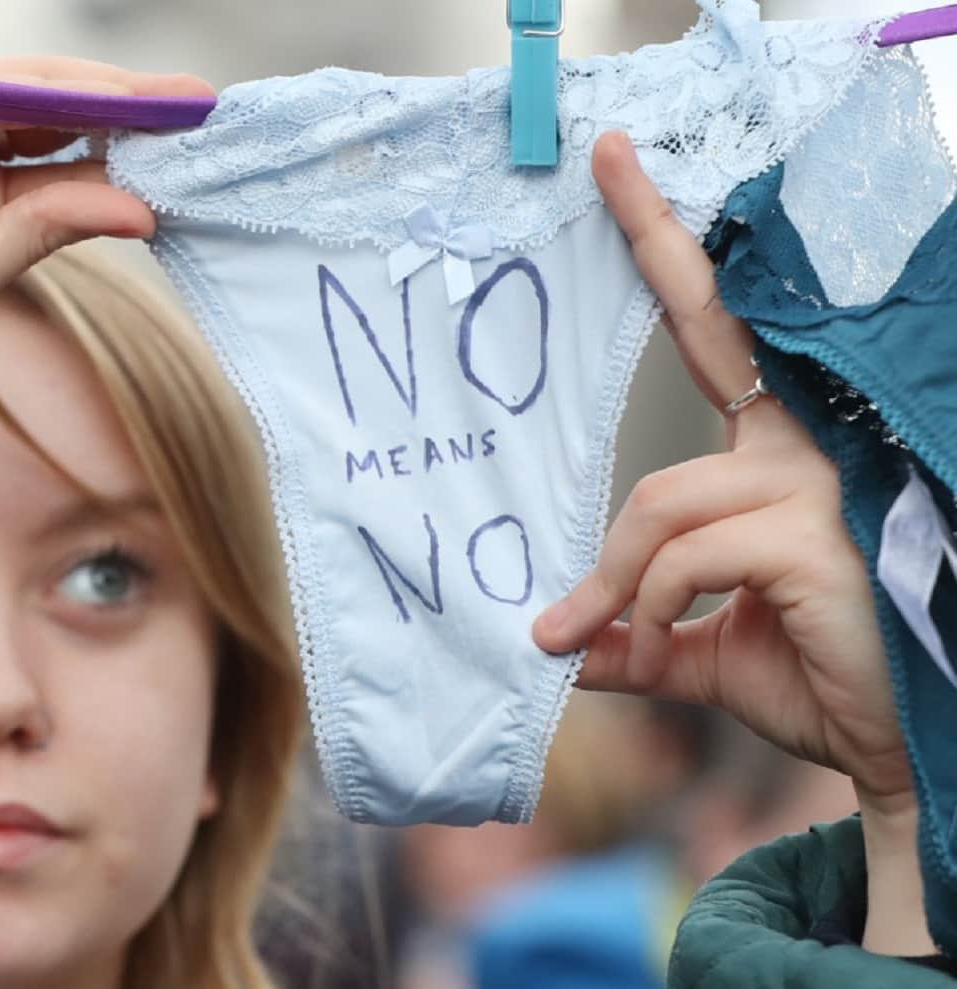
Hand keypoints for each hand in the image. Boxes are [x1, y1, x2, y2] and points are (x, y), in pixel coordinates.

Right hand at [0, 55, 211, 367]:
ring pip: (35, 95)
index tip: (202, 169)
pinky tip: (105, 101)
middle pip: (69, 124)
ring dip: (106, 95)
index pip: (78, 176)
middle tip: (208, 116)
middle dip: (137, 119)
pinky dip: (45, 88)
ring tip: (176, 104)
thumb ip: (40, 233)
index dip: (138, 167)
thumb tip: (138, 213)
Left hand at [533, 132, 912, 818]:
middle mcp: (802, 447)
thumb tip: (555, 640)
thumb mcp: (698, 644)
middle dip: (653, 237)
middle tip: (605, 153)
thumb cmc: (814, 674)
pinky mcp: (813, 533)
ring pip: (662, 498)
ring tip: (595, 634)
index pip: (718, 333)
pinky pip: (686, 552)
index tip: (625, 166)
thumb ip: (632, 625)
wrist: (896, 746)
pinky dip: (650, 604)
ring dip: (613, 577)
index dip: (673, 249)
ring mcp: (815, 484)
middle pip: (705, 337)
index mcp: (774, 454)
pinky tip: (665, 641)